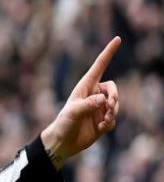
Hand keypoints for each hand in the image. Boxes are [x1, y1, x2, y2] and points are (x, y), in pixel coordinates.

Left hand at [41, 37, 120, 169]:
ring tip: (103, 121)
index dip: (108, 53)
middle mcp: (93, 94)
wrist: (63, 142)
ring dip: (113, 112)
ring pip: (116, 104)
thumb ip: (88, 105)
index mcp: (85, 86)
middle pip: (113, 88)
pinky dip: (110, 123)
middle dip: (115, 97)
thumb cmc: (64, 123)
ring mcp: (99, 107)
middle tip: (109, 106)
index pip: (99, 66)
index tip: (117, 39)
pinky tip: (100, 128)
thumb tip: (103, 100)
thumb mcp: (73, 112)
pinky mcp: (103, 119)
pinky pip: (114, 118)